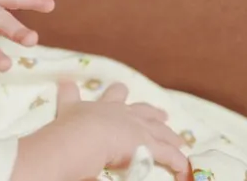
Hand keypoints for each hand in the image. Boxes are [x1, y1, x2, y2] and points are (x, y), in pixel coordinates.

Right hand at [53, 82, 189, 179]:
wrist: (85, 134)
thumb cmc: (74, 124)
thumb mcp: (68, 105)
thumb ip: (68, 94)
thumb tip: (63, 79)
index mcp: (106, 106)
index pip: (115, 95)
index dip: (119, 93)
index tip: (122, 89)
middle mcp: (126, 114)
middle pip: (144, 111)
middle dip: (153, 113)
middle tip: (163, 115)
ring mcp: (139, 129)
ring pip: (160, 131)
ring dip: (170, 136)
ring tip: (178, 140)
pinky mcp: (149, 146)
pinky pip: (169, 155)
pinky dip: (177, 161)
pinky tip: (183, 166)